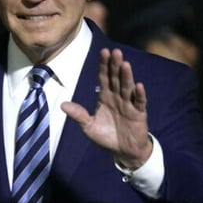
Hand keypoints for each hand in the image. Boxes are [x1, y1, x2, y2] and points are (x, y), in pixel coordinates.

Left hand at [61, 48, 151, 168]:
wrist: (123, 151)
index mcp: (105, 97)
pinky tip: (139, 86)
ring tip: (125, 64)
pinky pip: (139, 102)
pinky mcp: (139, 113)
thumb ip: (78, 115)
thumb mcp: (88, 126)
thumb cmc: (106, 136)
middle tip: (114, 51)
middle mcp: (117, 97)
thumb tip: (62, 104)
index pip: (104, 78)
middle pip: (116, 78)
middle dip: (115, 65)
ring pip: (127, 87)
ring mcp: (129, 104)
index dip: (103, 66)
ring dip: (127, 76)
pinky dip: (139, 94)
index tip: (103, 51)